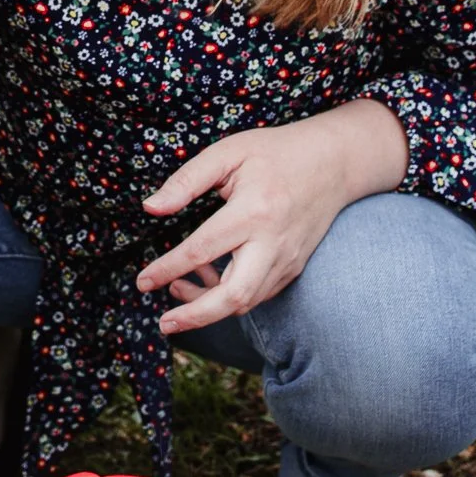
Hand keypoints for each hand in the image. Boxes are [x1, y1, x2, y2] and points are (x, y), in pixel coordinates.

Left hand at [135, 103, 408, 332]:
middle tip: (164, 323)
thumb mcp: (227, 153)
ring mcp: (288, 259)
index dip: (167, 268)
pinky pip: (259, 293)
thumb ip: (186, 181)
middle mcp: (273, 243)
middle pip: (234, 296)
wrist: (333, 161)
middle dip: (196, 316)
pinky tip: (209, 278)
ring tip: (178, 288)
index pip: (202, 250)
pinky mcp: (294, 267)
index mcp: (253, 211)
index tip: (142, 282)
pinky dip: (231, 296)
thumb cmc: (275, 152)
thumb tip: (150, 208)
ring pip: (247, 301)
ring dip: (210, 307)